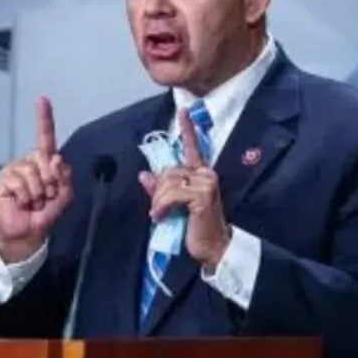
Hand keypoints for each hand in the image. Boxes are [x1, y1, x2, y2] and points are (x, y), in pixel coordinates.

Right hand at [0, 96, 72, 261]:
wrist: (28, 232)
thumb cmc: (46, 213)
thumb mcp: (64, 197)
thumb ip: (65, 178)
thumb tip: (55, 158)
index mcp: (45, 161)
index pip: (45, 137)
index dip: (44, 118)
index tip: (42, 98)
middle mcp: (29, 160)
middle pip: (44, 157)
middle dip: (51, 181)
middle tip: (46, 196)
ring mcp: (15, 168)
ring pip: (32, 172)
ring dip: (38, 192)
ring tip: (34, 201)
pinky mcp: (2, 178)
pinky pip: (20, 182)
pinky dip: (26, 196)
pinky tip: (22, 202)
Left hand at [139, 108, 230, 269]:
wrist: (213, 247)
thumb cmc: (195, 228)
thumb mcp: (173, 206)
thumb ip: (160, 189)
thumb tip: (144, 174)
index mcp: (201, 174)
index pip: (192, 148)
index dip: (187, 129)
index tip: (183, 111)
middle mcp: (206, 174)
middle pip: (168, 171)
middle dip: (158, 192)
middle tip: (159, 210)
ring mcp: (206, 183)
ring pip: (167, 182)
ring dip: (159, 201)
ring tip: (162, 215)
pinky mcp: (202, 195)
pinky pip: (171, 194)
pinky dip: (162, 206)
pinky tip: (162, 216)